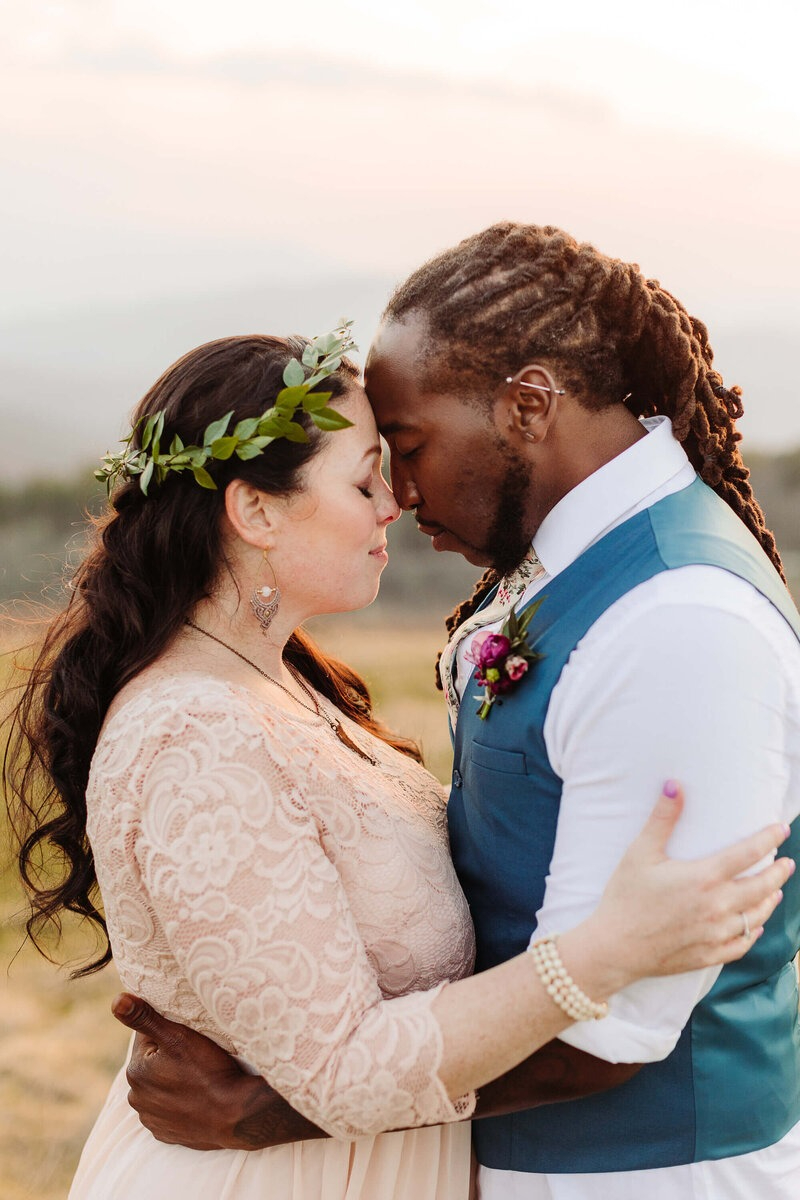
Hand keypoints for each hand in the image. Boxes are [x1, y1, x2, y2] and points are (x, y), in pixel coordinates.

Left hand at [112, 994, 323, 1150]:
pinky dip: (179, 1103)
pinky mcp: (166, 1134)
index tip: (191, 1036)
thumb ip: (144, 1018)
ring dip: (173, 1080)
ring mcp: (151, 1119)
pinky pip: (169, 1111)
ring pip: (160, 1087)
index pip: (147, 1038)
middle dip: (169, 1057)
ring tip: (199, 1076)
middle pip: (153, 1063)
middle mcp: (137, 1098)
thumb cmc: (208, 1071)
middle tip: (197, 1055)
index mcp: (135, 1071)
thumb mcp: (178, 1037)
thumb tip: (116, 1001)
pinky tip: (196, 1097)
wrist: (235, 1116)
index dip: (170, 1032)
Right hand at [589, 783, 793, 990]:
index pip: (747, 854)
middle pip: (761, 887)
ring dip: (769, 902)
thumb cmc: (625, 897)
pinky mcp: (709, 955)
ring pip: (755, 917)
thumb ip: (662, 819)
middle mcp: (716, 907)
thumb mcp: (640, 853)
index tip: (780, 830)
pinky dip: (752, 933)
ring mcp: (715, 934)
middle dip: (778, 873)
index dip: (767, 840)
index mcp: (703, 878)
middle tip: (787, 863)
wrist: (614, 948)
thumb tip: (674, 785)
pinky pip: (741, 945)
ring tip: (776, 891)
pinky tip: (754, 926)